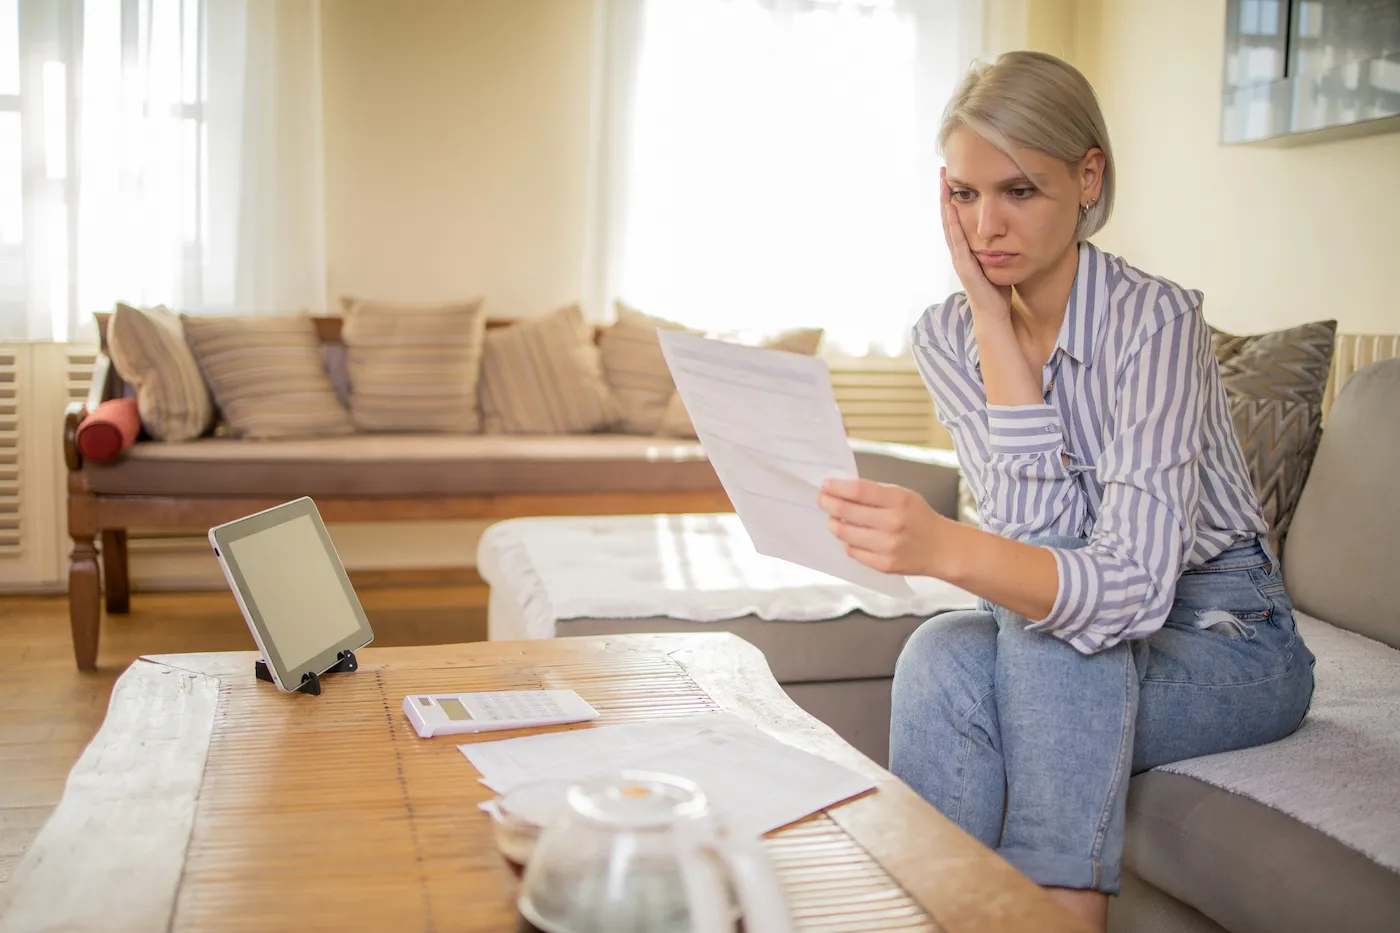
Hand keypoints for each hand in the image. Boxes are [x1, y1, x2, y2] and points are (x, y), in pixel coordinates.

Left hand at [818, 478, 947, 576]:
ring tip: (833, 518)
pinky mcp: (884, 564)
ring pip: (845, 534)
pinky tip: (849, 535)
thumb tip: (841, 489)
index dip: (837, 487)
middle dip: (828, 504)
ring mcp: (888, 546)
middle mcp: (894, 524)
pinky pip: (852, 551)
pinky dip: (846, 541)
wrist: (941, 548)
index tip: (826, 485)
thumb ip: (875, 492)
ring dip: (834, 524)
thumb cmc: (918, 518)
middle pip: (847, 512)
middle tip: (822, 500)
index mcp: (899, 501)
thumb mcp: (904, 495)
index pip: (858, 491)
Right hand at [941, 167, 1011, 323]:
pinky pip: (958, 243)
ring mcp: (961, 260)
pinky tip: (952, 210)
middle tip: (943, 171)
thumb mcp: (999, 262)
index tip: (953, 177)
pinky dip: (953, 225)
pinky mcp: (966, 268)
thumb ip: (998, 246)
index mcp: (967, 250)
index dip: (954, 199)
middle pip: (949, 219)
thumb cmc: (997, 291)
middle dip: (945, 195)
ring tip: (944, 184)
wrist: (995, 317)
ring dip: (946, 205)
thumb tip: (1008, 229)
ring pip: (949, 227)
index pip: (957, 220)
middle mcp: (960, 252)